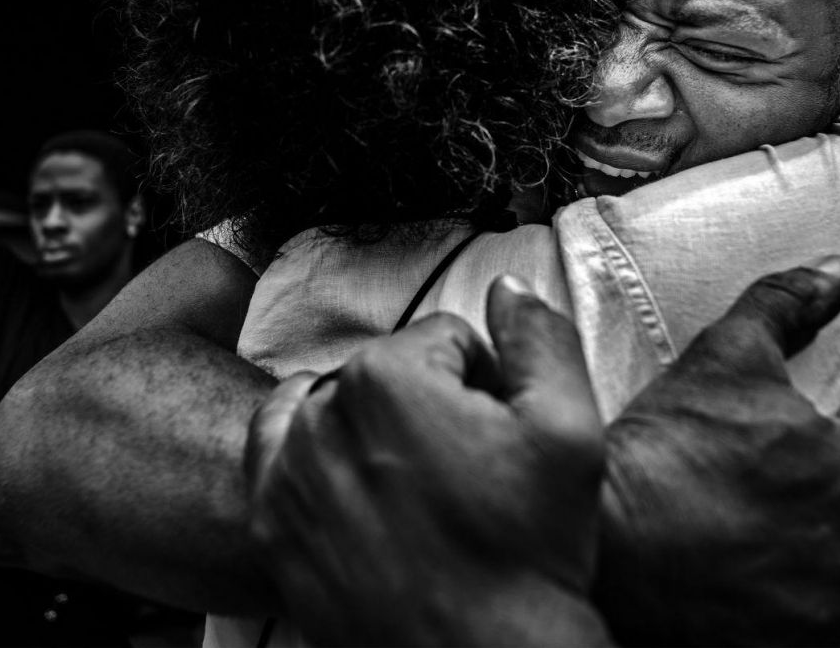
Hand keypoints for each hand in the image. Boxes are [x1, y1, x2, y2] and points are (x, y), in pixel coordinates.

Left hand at [246, 276, 612, 646]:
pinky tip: (351, 472)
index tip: (501, 434)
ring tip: (417, 484)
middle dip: (430, 404)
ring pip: (340, 407)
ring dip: (373, 426)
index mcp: (387, 376)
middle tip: (466, 469)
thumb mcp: (568, 430)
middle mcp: (320, 413)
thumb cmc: (526, 553)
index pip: (447, 339)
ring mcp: (287, 471)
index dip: (488, 382)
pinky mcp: (271, 521)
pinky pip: (280, 449)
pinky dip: (312, 448)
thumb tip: (507, 286)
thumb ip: (539, 337)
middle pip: (391, 372)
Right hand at [594, 258, 839, 645]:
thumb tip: (838, 272)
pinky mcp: (809, 643)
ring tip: (765, 520)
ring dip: (829, 535)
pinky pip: (832, 612)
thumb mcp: (723, 356)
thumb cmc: (665, 449)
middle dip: (838, 475)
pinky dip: (808, 590)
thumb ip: (785, 305)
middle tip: (778, 467)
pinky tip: (763, 568)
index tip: (831, 410)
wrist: (608, 548)